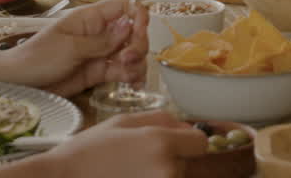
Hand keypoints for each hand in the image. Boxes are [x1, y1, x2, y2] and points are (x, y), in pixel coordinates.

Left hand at [2, 0, 147, 95]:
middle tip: (127, 59)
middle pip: (133, 31)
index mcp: (91, 18)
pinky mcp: (98, 73)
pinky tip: (134, 85)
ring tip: (128, 76)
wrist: (20, 83)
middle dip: (137, 44)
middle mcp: (100, 33)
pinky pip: (122, 71)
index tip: (138, 32)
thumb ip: (101, 40)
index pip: (123, 6)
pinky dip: (132, 77)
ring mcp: (100, 53)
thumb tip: (129, 25)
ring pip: (131, 53)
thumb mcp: (70, 47)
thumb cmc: (38, 57)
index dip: (137, 16)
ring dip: (136, 63)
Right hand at [34, 111, 206, 177]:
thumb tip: (185, 124)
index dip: (189, 140)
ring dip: (160, 172)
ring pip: (174, 176)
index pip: (200, 142)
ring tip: (130, 170)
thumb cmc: (89, 150)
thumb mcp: (123, 121)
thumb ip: (160, 118)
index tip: (177, 141)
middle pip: (187, 162)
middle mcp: (166, 169)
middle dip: (171, 157)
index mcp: (160, 143)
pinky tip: (129, 177)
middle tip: (139, 156)